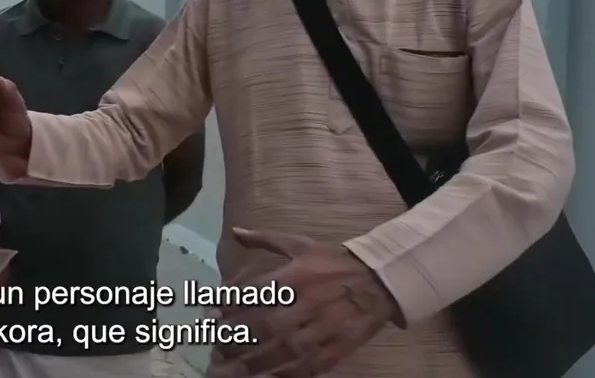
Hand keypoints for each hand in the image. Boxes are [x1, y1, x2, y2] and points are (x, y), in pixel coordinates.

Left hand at [214, 228, 394, 377]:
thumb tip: (235, 231)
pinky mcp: (340, 347)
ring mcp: (326, 327)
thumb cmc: (334, 260)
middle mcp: (309, 302)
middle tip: (218, 347)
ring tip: (234, 370)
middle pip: (269, 326)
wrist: (381, 278)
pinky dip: (289, 374)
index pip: (258, 291)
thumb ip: (265, 239)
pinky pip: (311, 366)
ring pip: (287, 351)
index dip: (233, 304)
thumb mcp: (301, 244)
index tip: (212, 314)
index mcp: (298, 274)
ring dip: (258, 363)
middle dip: (240, 339)